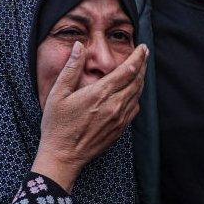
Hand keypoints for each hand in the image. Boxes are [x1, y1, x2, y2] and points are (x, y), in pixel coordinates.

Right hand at [32, 42, 147, 191]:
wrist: (63, 156)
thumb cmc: (57, 125)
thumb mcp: (58, 93)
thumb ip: (71, 68)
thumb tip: (79, 46)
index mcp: (100, 93)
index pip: (128, 70)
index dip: (138, 57)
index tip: (143, 47)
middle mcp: (114, 105)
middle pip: (137, 81)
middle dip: (143, 65)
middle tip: (145, 54)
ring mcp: (119, 119)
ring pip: (138, 94)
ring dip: (141, 80)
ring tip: (141, 69)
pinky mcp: (120, 130)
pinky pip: (135, 109)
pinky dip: (137, 97)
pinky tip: (132, 93)